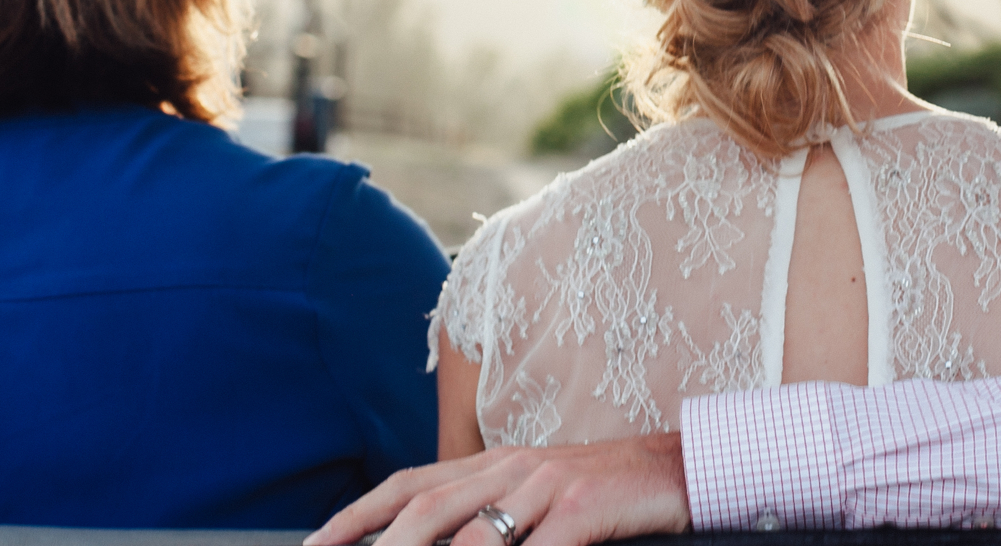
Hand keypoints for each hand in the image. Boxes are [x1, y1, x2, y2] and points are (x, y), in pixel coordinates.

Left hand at [306, 433, 690, 545]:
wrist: (682, 468)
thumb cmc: (607, 491)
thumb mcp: (540, 493)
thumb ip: (491, 513)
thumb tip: (443, 541)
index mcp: (496, 462)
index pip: (410, 483)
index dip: (358, 514)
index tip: (318, 545)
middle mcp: (512, 467)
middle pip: (426, 508)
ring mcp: (548, 486)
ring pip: (472, 537)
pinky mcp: (583, 509)